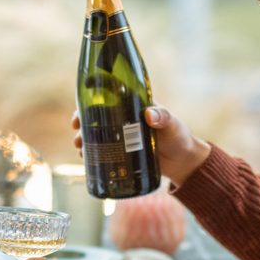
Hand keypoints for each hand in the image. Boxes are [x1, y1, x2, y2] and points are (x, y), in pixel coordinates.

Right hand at [67, 103, 211, 186]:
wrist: (183, 162)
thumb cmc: (179, 138)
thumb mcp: (171, 125)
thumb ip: (163, 118)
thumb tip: (149, 114)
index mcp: (133, 106)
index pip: (108, 97)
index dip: (91, 98)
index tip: (81, 105)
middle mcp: (124, 120)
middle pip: (96, 116)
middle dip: (82, 122)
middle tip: (77, 131)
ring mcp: (121, 137)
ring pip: (96, 135)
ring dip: (84, 139)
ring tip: (79, 147)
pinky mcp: (122, 153)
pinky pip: (103, 151)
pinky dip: (92, 154)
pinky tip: (84, 158)